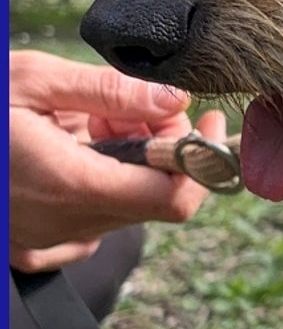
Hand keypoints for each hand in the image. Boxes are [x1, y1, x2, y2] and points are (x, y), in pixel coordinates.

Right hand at [9, 49, 226, 272]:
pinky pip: (88, 222)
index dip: (203, 162)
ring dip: (128, 162)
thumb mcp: (36, 80)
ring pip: (123, 206)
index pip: (174, 198)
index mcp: (69, 184)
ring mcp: (43, 242)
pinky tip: (69, 148)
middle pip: (153, 198)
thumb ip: (112, 92)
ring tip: (90, 121)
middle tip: (136, 105)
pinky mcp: (28, 248)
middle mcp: (61, 225)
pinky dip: (97, 182)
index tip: (209, 121)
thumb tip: (176, 99)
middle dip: (163, 149)